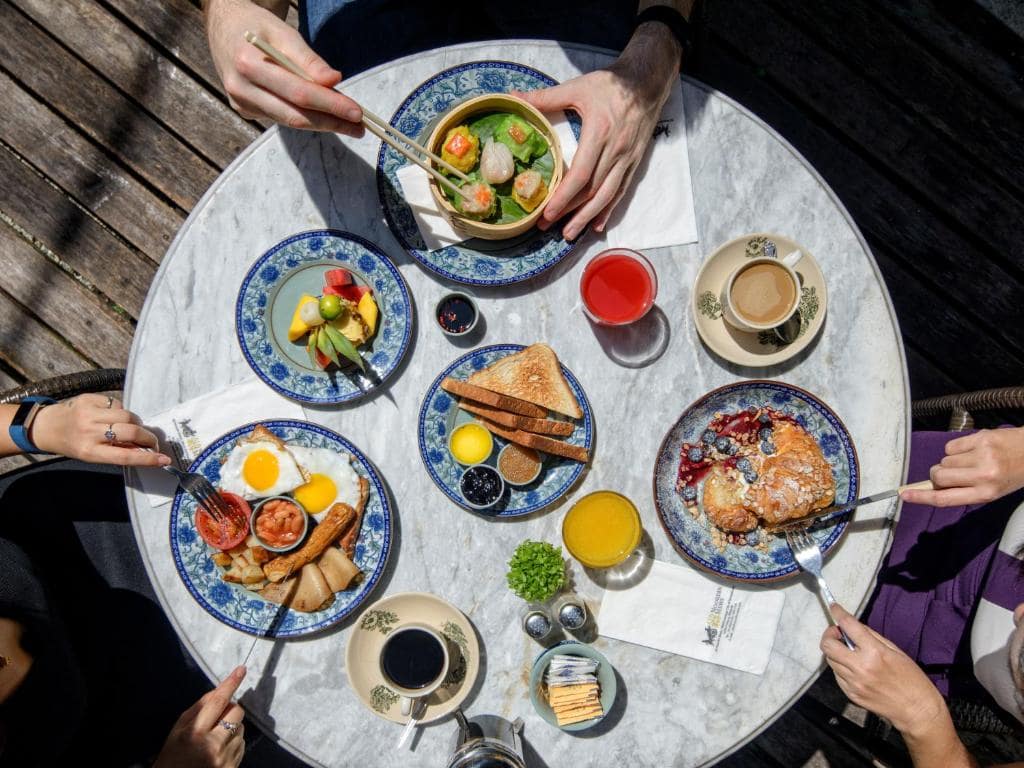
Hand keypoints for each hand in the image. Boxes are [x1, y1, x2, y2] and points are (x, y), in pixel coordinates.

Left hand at [30, 394, 169, 466]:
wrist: (47, 426)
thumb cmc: (74, 444)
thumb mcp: (93, 455)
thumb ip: (117, 451)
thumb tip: (145, 450)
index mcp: (90, 451)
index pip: (125, 456)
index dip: (148, 458)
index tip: (164, 459)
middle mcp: (89, 432)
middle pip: (130, 431)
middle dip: (147, 437)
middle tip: (152, 441)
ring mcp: (88, 413)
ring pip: (127, 414)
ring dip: (134, 422)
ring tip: (130, 426)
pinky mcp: (89, 398)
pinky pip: (117, 403)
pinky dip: (120, 410)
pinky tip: (112, 415)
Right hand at [154, 666, 246, 767]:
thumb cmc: (173, 756)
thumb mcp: (178, 730)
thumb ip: (199, 708)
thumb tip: (220, 689)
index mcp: (194, 733)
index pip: (217, 702)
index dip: (230, 684)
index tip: (241, 670)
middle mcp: (212, 745)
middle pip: (237, 712)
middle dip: (230, 710)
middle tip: (218, 718)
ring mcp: (224, 758)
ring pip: (241, 728)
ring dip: (231, 728)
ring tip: (214, 740)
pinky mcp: (233, 767)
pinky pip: (242, 744)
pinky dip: (233, 743)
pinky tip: (219, 751)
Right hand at [204, 0, 362, 134]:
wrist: (223, 28)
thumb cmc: (257, 26)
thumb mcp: (284, 33)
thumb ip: (309, 60)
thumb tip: (334, 81)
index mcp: (248, 64)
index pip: (298, 93)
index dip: (330, 105)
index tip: (357, 113)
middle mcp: (241, 89)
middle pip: (295, 115)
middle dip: (331, 122)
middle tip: (360, 127)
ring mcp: (241, 103)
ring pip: (289, 121)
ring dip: (322, 123)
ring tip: (348, 122)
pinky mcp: (245, 110)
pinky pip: (281, 118)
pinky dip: (304, 117)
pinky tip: (322, 114)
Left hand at [516, 22, 681, 239]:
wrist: (647, 81)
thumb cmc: (610, 84)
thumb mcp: (577, 87)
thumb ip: (545, 97)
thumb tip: (514, 98)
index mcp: (599, 134)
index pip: (581, 174)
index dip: (564, 197)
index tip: (548, 212)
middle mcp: (615, 151)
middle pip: (592, 191)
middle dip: (570, 213)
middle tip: (548, 227)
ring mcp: (626, 159)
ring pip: (607, 196)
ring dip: (587, 217)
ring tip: (570, 233)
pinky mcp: (634, 162)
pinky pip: (620, 191)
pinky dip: (608, 210)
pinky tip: (597, 224)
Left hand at [821, 605, 946, 733]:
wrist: (917, 711)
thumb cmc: (912, 680)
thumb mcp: (896, 651)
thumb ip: (872, 637)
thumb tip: (854, 626)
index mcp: (875, 653)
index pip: (849, 626)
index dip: (838, 613)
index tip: (834, 608)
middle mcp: (860, 667)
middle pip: (828, 645)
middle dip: (829, 635)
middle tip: (838, 634)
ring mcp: (854, 683)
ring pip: (830, 660)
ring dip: (836, 652)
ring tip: (848, 653)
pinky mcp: (851, 695)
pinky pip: (837, 676)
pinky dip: (841, 669)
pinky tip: (853, 669)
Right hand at [901, 427, 1023, 506]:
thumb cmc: (1013, 474)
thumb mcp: (992, 490)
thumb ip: (963, 490)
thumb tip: (930, 486)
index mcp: (986, 493)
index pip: (945, 498)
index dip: (921, 497)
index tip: (904, 494)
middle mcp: (983, 476)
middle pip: (938, 476)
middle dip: (937, 474)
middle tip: (952, 474)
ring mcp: (982, 455)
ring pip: (944, 460)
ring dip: (951, 461)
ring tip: (972, 460)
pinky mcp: (980, 438)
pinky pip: (951, 446)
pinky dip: (957, 448)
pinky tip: (974, 449)